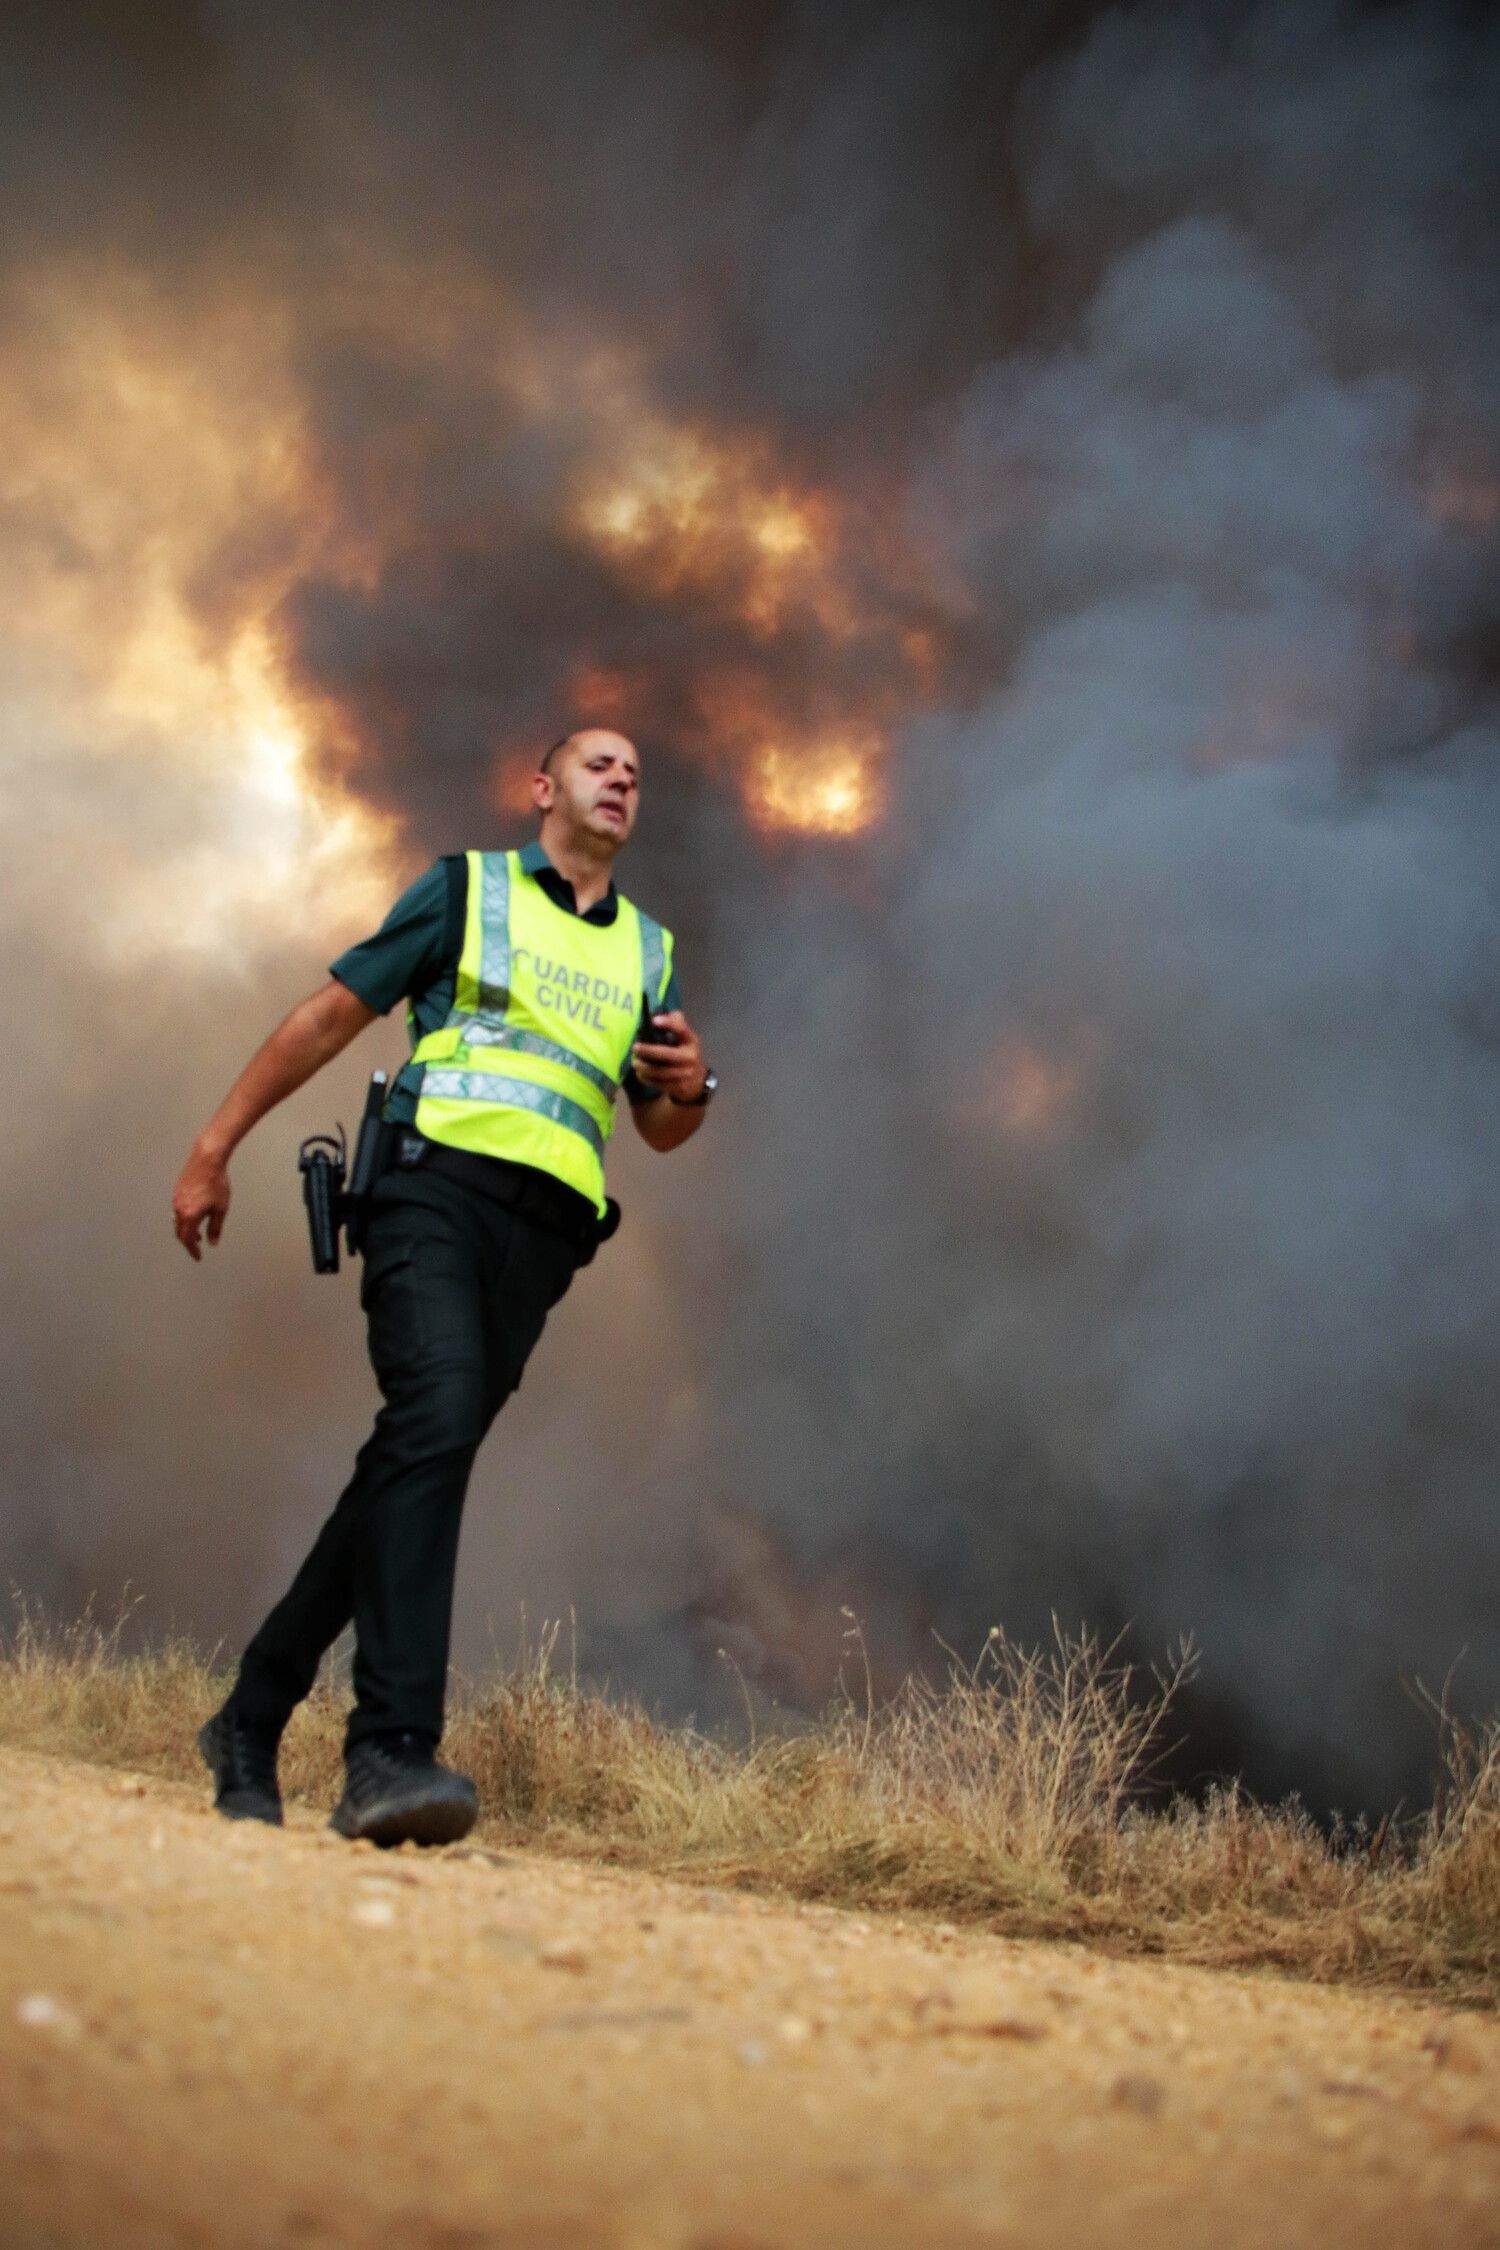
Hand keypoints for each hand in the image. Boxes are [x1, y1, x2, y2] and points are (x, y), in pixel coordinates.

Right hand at [172, 1143, 230, 1260]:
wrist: (207, 1160)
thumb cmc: (216, 1182)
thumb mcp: (220, 1208)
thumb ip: (215, 1227)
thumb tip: (212, 1242)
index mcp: (190, 1215)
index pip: (187, 1239)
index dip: (192, 1250)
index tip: (197, 1257)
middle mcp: (179, 1209)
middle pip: (180, 1232)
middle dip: (188, 1242)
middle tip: (196, 1248)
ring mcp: (176, 1200)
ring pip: (178, 1221)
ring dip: (186, 1230)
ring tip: (197, 1234)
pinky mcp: (177, 1192)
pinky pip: (178, 1211)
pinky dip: (184, 1219)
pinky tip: (195, 1216)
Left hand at [631, 1010, 707, 1103]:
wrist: (697, 1082)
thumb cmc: (686, 1054)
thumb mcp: (686, 1038)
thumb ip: (676, 1024)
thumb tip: (659, 1014)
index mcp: (691, 1041)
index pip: (682, 1030)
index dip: (669, 1024)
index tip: (654, 1020)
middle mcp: (690, 1057)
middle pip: (666, 1054)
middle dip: (648, 1051)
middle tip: (635, 1047)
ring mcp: (685, 1074)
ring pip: (660, 1072)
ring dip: (644, 1067)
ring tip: (635, 1062)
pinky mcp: (678, 1087)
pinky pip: (658, 1083)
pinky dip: (646, 1079)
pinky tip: (640, 1074)